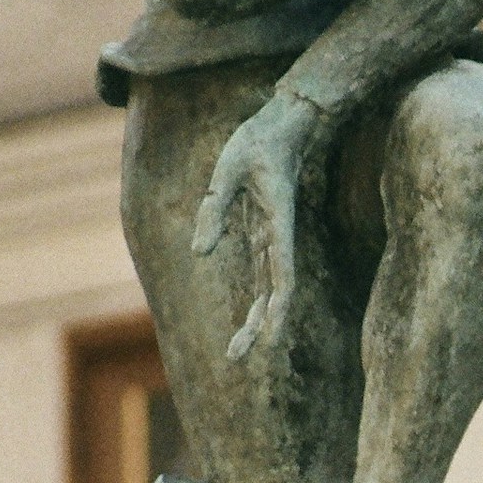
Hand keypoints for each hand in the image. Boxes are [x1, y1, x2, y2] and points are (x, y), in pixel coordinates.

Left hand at [191, 89, 320, 361]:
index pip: (282, 279)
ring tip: (237, 351)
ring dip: (256, 321)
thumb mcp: (228, 168)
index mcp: (278, 226)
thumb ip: (214, 209)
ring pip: (268, 290)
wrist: (283, 124)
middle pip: (274, 295)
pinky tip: (247, 321)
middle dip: (258, 328)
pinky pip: (262, 276)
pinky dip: (256, 302)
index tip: (270, 343)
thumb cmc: (258, 140)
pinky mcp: (264, 233)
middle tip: (235, 358)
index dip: (277, 313)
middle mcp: (279, 239)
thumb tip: (199, 256)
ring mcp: (273, 239)